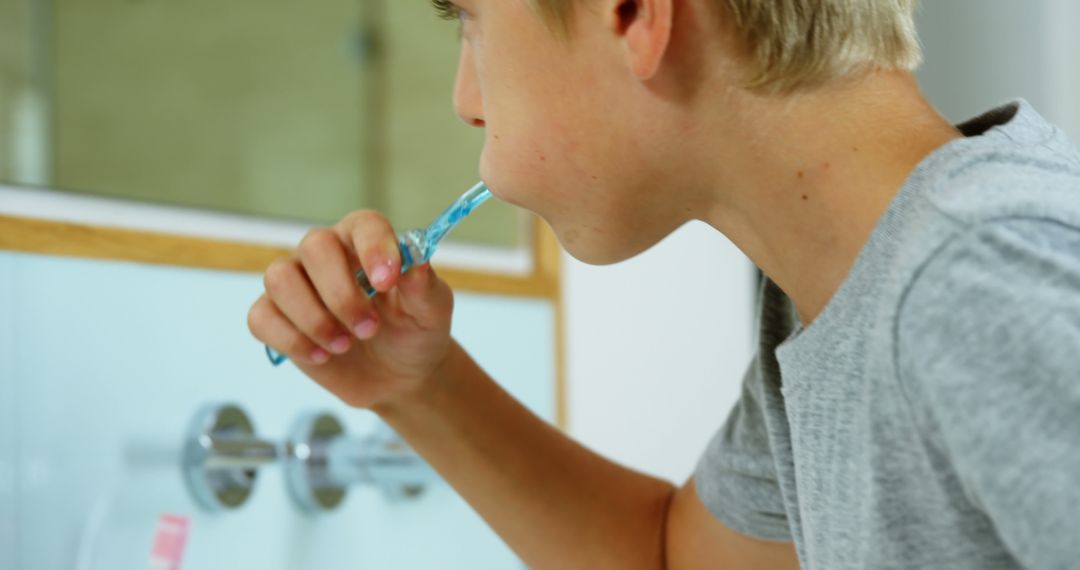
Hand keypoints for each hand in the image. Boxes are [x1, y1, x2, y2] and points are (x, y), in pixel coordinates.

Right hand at [247, 210, 455, 408]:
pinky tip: (322, 356)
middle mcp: (327, 254)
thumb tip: (416, 261)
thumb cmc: (416, 333)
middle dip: (341, 294)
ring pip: (279, 278)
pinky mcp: (277, 317)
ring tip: (344, 346)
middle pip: (314, 247)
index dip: (373, 248)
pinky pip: (261, 317)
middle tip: (369, 329)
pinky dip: (291, 340)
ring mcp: (297, 284)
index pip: (363, 225)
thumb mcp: (431, 312)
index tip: (386, 282)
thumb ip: (424, 286)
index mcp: (367, 242)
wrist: (399, 377)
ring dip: (313, 318)